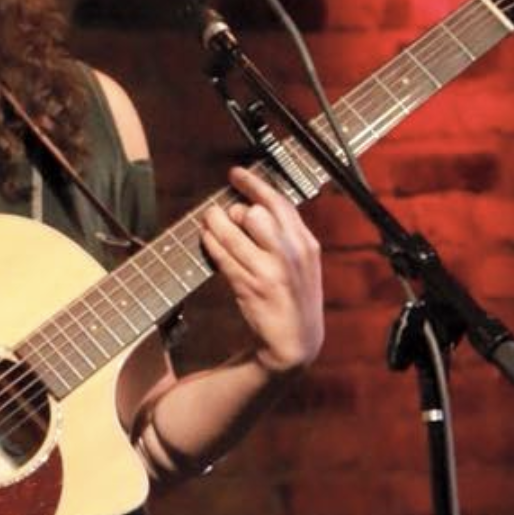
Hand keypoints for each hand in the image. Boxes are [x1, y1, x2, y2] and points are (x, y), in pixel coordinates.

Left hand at [200, 167, 323, 374]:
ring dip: (214, 223)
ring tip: (208, 222)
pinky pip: (223, 256)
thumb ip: (285, 234)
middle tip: (225, 215)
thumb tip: (252, 207)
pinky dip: (211, 244)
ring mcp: (271, 270)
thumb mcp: (303, 262)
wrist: (297, 340)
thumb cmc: (295, 297)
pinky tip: (207, 240)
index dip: (253, 184)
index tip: (235, 173)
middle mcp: (291, 253)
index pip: (278, 202)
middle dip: (234, 210)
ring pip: (233, 231)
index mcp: (306, 243)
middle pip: (255, 212)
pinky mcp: (251, 287)